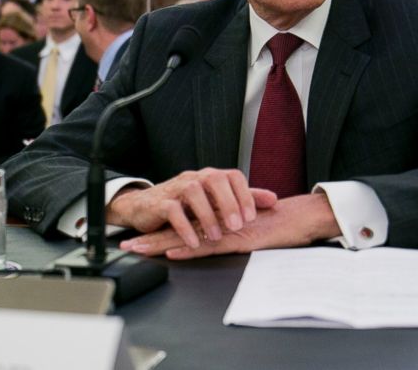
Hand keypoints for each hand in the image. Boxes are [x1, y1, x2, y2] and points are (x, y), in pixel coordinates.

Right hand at [106, 168, 276, 248]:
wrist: (145, 206)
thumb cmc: (184, 205)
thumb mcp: (215, 201)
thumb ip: (243, 199)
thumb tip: (273, 199)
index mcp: (210, 177)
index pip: (233, 176)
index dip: (245, 194)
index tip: (252, 217)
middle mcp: (194, 178)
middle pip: (214, 179)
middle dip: (228, 203)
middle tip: (238, 226)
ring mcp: (176, 189)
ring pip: (193, 192)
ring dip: (207, 216)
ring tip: (215, 236)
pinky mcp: (160, 203)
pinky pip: (173, 210)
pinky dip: (184, 227)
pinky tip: (194, 242)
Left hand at [119, 193, 340, 258]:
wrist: (299, 217)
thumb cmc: (277, 222)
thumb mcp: (247, 225)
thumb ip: (229, 228)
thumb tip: (212, 237)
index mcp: (214, 220)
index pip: (180, 225)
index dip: (159, 231)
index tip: (138, 238)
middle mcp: (214, 224)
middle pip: (175, 231)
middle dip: (149, 238)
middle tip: (126, 243)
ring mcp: (223, 232)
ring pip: (185, 237)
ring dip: (159, 243)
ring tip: (137, 248)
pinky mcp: (236, 240)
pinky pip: (209, 245)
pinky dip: (189, 248)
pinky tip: (173, 252)